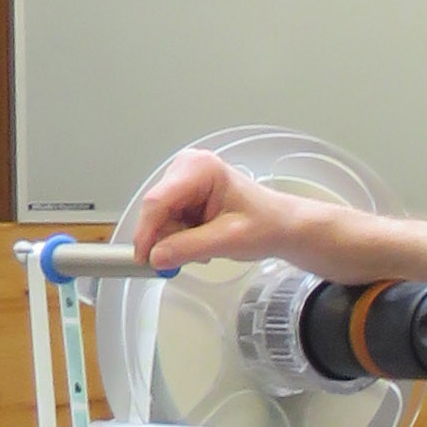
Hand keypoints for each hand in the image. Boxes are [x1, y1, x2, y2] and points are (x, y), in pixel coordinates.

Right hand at [133, 148, 304, 269]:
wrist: (283, 226)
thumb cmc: (267, 224)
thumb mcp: (229, 240)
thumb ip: (189, 247)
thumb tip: (156, 256)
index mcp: (201, 168)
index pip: (158, 201)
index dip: (147, 232)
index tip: (144, 259)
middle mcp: (188, 168)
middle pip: (156, 211)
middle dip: (168, 238)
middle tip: (191, 256)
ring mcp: (184, 181)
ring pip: (159, 220)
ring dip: (177, 240)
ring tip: (207, 244)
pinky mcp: (184, 194)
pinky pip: (167, 222)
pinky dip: (181, 237)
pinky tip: (203, 239)